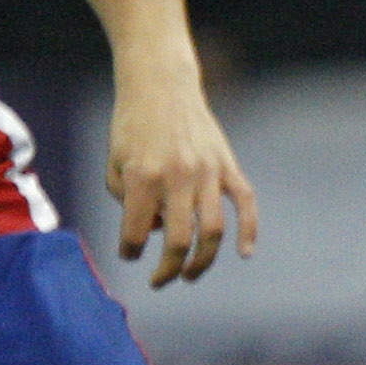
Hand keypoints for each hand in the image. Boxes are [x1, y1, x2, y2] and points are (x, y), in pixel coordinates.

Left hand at [106, 72, 260, 288]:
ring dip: (203, 261)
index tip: (129, 253)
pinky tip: (245, 253)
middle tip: (159, 281)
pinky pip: (244, 202)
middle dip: (167, 270)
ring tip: (190, 275)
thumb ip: (127, 201)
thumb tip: (155, 229)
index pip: (136, 233)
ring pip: (212, 230)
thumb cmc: (132, 125)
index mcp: (143, 176)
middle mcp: (177, 177)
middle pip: (179, 241)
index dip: (129, 251)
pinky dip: (249, 230)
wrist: (160, 84)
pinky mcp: (226, 164)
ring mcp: (207, 171)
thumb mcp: (115, 162)